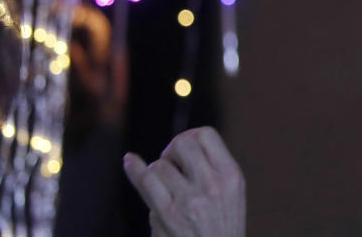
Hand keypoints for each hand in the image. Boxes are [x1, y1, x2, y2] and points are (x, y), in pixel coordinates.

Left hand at [123, 126, 245, 236]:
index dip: (190, 137)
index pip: (206, 134)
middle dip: (171, 150)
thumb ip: (211, 168)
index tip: (183, 153)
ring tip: (164, 190)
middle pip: (183, 143)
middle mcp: (213, 185)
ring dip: (157, 174)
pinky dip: (134, 169)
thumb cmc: (220, 229)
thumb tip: (179, 143)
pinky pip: (146, 180)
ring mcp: (190, 201)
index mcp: (231, 176)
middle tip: (171, 166)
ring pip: (160, 165)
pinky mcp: (168, 216)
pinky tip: (129, 161)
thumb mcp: (230, 195)